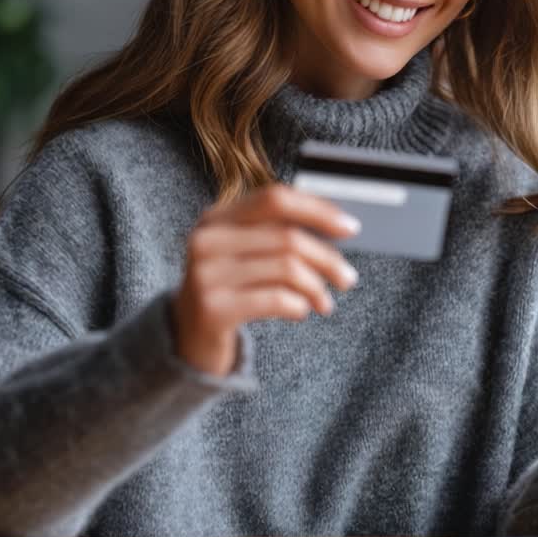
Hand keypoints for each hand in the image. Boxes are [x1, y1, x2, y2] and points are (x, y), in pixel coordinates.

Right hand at [171, 184, 360, 375]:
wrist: (187, 338)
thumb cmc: (229, 291)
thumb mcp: (244, 254)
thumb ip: (277, 234)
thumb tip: (338, 226)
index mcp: (217, 217)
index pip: (275, 198)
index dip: (317, 210)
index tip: (350, 228)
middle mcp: (207, 240)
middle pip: (287, 237)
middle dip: (327, 258)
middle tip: (348, 278)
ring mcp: (206, 274)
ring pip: (286, 268)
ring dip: (317, 287)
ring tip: (325, 302)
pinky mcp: (212, 308)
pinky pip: (275, 299)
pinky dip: (299, 306)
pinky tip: (301, 311)